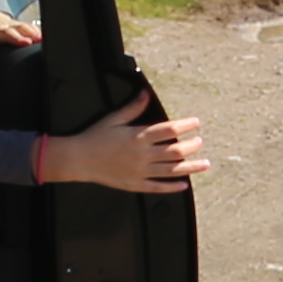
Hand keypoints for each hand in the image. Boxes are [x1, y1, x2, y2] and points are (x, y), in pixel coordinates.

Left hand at [0, 0, 43, 87]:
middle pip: (6, 32)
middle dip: (16, 37)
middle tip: (26, 43)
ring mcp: (8, 25)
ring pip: (20, 26)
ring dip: (30, 32)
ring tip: (39, 39)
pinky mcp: (18, 24)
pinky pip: (29, 26)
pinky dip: (37, 30)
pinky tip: (43, 36)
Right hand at [37, 100, 202, 193]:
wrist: (78, 159)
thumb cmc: (95, 137)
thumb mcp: (113, 119)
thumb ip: (132, 108)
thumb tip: (146, 94)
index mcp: (138, 136)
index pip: (168, 129)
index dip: (185, 126)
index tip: (196, 123)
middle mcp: (142, 155)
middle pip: (175, 151)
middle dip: (192, 146)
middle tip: (200, 141)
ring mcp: (140, 171)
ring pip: (172, 170)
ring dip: (191, 167)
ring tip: (205, 164)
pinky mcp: (135, 184)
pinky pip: (158, 187)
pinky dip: (172, 187)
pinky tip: (184, 185)